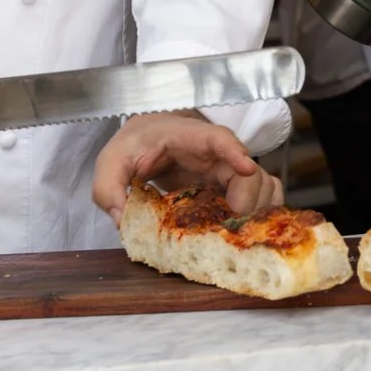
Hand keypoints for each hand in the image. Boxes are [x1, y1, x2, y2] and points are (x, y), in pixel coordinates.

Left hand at [93, 113, 283, 221]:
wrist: (149, 138)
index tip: (246, 167)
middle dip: (247, 200)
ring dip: (258, 210)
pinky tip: (242, 231)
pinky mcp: (232, 187)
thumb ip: (107, 187)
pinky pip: (261, 197)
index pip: (217, 137)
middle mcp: (216, 153)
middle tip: (231, 227)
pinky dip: (260, 214)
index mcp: (186, 138)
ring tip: (236, 233)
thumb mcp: (111, 161)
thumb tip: (121, 219)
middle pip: (249, 171)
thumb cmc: (135, 145)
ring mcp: (228, 170)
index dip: (234, 150)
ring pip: (263, 185)